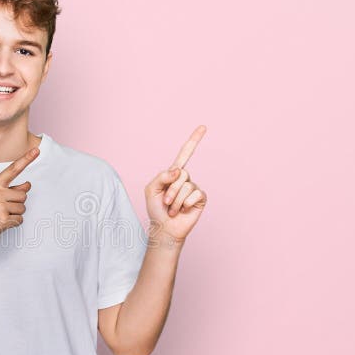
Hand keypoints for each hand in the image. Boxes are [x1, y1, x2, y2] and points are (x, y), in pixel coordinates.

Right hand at [0, 146, 38, 249]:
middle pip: (23, 195)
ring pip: (22, 208)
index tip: (36, 151)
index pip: (13, 169)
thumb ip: (8, 189)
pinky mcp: (3, 220)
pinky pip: (19, 220)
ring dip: (15, 214)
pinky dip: (13, 223)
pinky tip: (0, 224)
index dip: (26, 159)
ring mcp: (0, 206)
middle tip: (2, 209)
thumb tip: (28, 184)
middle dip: (17, 202)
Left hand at [144, 125, 207, 241]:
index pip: (185, 154)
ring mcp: (194, 187)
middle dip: (170, 191)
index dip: (194, 140)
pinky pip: (195, 194)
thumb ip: (161, 176)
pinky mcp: (201, 198)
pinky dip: (185, 204)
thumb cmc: (156, 209)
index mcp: (173, 173)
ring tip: (172, 209)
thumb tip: (178, 170)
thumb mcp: (151, 190)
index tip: (203, 127)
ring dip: (175, 201)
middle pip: (181, 174)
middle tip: (165, 203)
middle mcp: (185, 178)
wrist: (164, 228)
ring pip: (186, 186)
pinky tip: (183, 210)